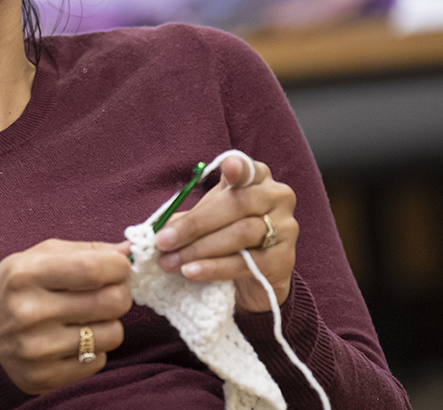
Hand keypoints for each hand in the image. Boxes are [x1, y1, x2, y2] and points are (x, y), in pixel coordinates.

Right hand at [0, 239, 131, 393]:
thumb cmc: (12, 289)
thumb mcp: (35, 257)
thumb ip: (84, 251)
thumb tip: (128, 251)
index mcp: (27, 274)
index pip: (95, 268)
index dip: (119, 266)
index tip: (118, 267)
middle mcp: (31, 312)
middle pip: (112, 302)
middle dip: (119, 293)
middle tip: (107, 292)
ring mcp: (38, 349)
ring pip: (113, 334)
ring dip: (108, 323)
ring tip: (88, 318)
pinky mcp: (45, 377)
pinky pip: (99, 361)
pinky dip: (93, 349)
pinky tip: (73, 340)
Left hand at [152, 155, 297, 312]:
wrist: (256, 276)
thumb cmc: (228, 235)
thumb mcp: (209, 217)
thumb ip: (188, 216)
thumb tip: (157, 227)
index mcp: (258, 178)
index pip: (249, 169)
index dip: (239, 168)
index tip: (227, 166)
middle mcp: (277, 198)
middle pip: (237, 205)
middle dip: (195, 224)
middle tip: (163, 241)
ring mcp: (285, 228)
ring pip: (241, 234)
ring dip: (199, 249)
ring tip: (170, 262)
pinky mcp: (283, 259)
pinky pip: (246, 263)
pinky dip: (214, 267)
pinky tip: (192, 272)